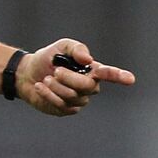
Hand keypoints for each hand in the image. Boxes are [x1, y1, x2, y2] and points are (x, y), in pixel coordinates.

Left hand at [18, 38, 135, 115]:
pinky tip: (40, 87)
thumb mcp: (61, 47)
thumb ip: (76, 49)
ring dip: (56, 86)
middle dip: (69, 78)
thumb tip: (87, 59)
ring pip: (72, 96)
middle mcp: (89, 87)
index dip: (119, 76)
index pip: (108, 74)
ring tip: (47, 79)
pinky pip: (61, 105)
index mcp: (92, 71)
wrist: (27, 73)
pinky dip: (48, 94)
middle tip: (55, 71)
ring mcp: (78, 100)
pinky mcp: (66, 109)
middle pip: (87, 86)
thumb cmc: (48, 59)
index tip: (129, 79)